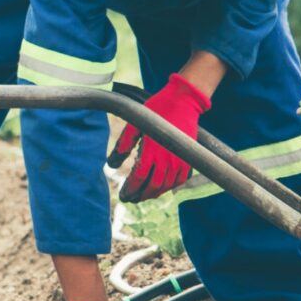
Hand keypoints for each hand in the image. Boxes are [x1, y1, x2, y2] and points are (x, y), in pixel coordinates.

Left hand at [107, 73, 210, 201]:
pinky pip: (180, 180)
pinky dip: (170, 187)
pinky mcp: (188, 158)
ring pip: (167, 186)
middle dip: (141, 195)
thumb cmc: (157, 109)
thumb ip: (123, 144)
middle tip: (132, 198)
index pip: (139, 178)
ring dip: (155, 193)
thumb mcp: (135, 124)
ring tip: (144, 194)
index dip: (131, 189)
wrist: (183, 101)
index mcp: (152, 150)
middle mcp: (167, 159)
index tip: (124, 195)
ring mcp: (180, 160)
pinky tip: (162, 187)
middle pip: (153, 186)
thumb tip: (112, 164)